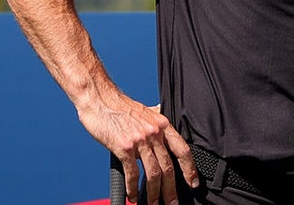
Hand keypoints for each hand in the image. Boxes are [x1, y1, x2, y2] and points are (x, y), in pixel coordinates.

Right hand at [78, 94, 197, 202]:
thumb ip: (156, 124)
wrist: (100, 98)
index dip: (190, 169)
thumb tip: (165, 130)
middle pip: (168, 167)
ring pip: (153, 173)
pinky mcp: (124, 147)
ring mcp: (140, 140)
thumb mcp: (146, 112)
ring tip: (153, 204)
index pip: (182, 150)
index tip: (193, 183)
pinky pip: (133, 173)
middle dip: (171, 189)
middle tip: (172, 203)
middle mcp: (154, 133)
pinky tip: (133, 197)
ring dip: (154, 193)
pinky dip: (133, 188)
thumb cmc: (120, 107)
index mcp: (162, 125)